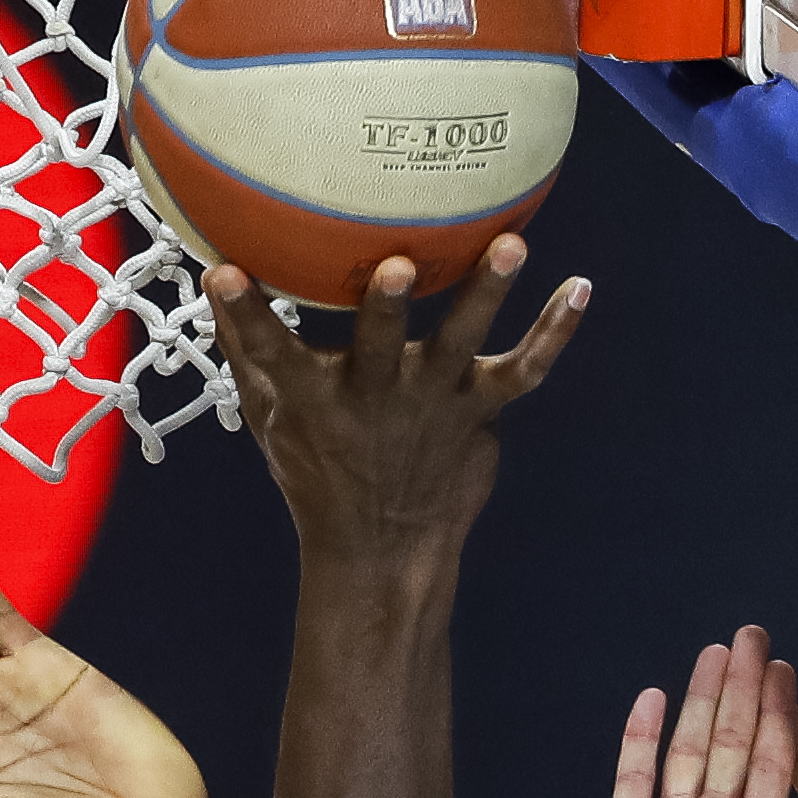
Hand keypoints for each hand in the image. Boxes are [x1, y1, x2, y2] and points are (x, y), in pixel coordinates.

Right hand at [206, 244, 587, 574]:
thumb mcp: (271, 419)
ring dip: (485, 296)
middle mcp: (375, 395)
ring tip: (511, 247)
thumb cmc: (321, 474)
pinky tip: (580, 287)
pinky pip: (524, 371)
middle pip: (380, 346)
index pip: (271, 351)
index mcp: (316, 396)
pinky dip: (555, 333)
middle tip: (397, 265)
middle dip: (385, 308)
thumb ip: (250, 351)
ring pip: (459, 344)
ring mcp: (431, 402)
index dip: (248, 313)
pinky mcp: (478, 411)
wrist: (383, 551)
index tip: (226, 273)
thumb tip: (217, 278)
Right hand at [580, 633, 797, 797]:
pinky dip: (639, 744)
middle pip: (730, 746)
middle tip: (754, 636)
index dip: (781, 719)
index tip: (790, 671)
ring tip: (712, 652)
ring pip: (684, 754)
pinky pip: (632, 786)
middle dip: (743, 693)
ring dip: (697, 703)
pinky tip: (651, 700)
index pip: (772, 768)